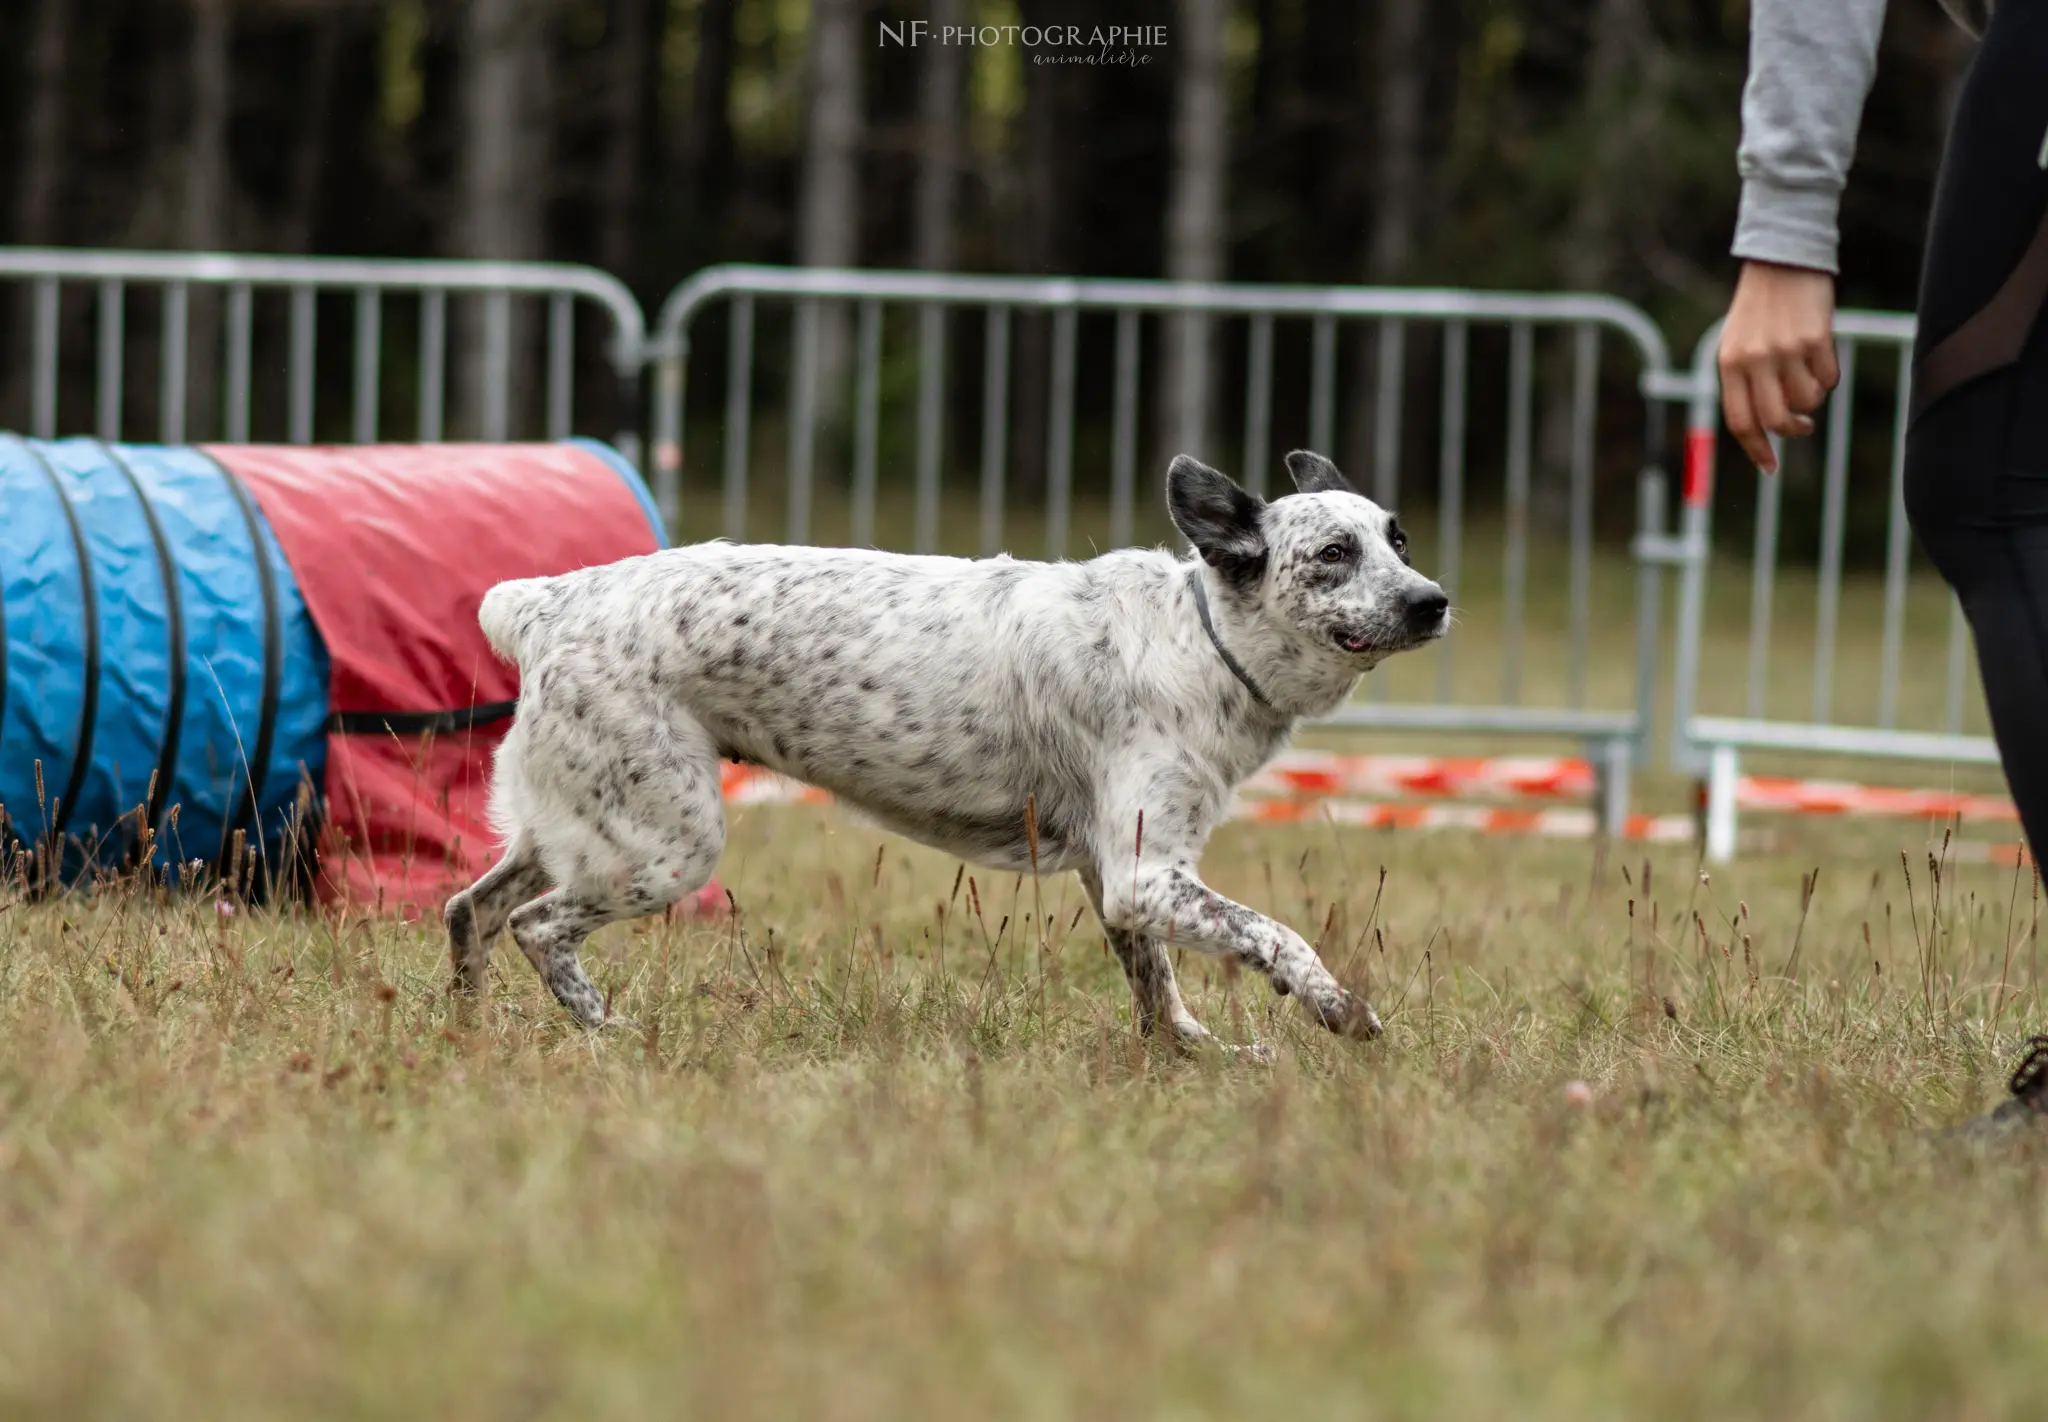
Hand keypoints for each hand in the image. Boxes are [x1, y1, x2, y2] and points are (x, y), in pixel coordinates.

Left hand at [1717, 261, 1839, 473]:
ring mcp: (1785, 349)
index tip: (1770, 467)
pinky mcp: (1816, 338)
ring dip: (1813, 400)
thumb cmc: (1758, 310)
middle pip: (1775, 420)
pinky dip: (1829, 378)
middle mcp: (1754, 360)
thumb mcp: (1736, 344)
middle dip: (1791, 430)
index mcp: (1728, 364)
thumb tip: (1764, 428)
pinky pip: (1829, 379)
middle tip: (1802, 425)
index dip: (1756, 449)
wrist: (1782, 262)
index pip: (1740, 421)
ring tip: (1808, 378)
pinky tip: (1821, 358)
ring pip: (1807, 401)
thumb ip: (1744, 383)